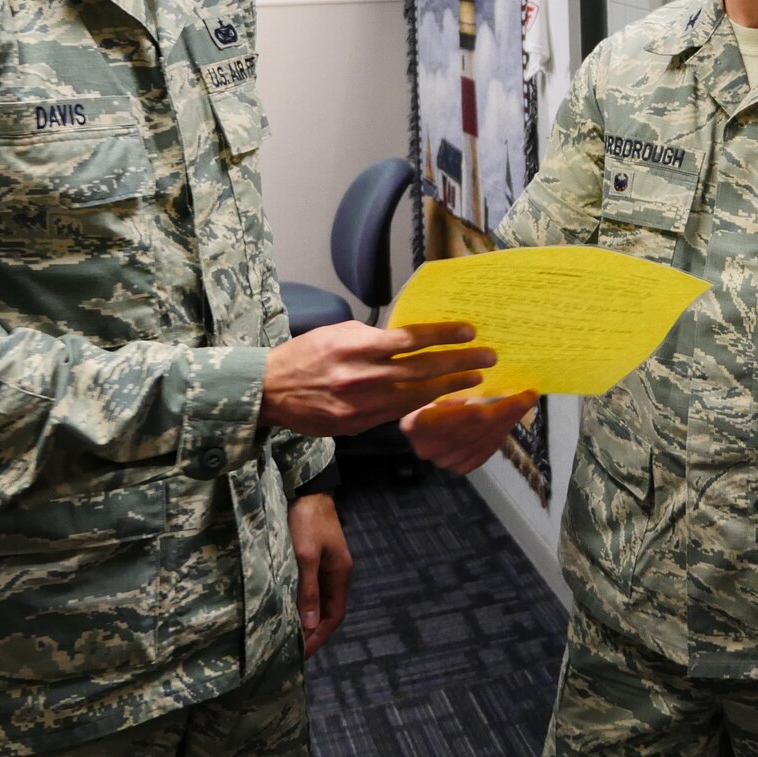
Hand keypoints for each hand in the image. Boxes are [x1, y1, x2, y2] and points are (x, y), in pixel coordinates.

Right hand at [261, 320, 493, 436]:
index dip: (444, 335)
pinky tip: (444, 400)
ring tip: (475, 379)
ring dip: (450, 387)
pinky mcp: (357, 425)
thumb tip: (412, 339)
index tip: (469, 331)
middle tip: (487, 357)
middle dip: (460, 363)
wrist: (270, 391)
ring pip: (416, 396)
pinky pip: (398, 414)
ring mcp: (360, 405)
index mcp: (356, 346)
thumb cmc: (307, 354)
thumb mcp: (340, 333)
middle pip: (422, 369)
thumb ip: (376, 338)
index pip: (411, 339)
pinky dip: (425, 407)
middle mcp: (361, 377)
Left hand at [288, 492, 351, 658]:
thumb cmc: (308, 522)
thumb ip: (308, 590)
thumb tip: (308, 624)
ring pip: (316, 600)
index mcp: (340, 575)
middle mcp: (336, 573)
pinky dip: (299, 602)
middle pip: (326, 610)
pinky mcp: (313, 558)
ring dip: (304, 617)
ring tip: (284, 634)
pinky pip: (308, 588)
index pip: (334, 616)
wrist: (307, 490)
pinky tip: (284, 608)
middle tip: (289, 649)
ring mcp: (325, 565)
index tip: (301, 654)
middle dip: (311, 631)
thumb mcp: (305, 557)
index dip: (319, 636)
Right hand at [401, 390, 538, 472]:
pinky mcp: (458, 467)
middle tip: (531, 395)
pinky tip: (511, 418)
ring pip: (486, 441)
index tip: (521, 397)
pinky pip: (487, 450)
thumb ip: (450, 382)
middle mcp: (430, 448)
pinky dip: (501, 433)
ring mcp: (445, 461)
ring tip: (525, 403)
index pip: (461, 418)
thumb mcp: (429, 382)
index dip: (494, 409)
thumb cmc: (420, 392)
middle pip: (479, 431)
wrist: (414, 421)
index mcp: (417, 424)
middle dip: (509, 412)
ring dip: (509, 422)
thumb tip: (487, 377)